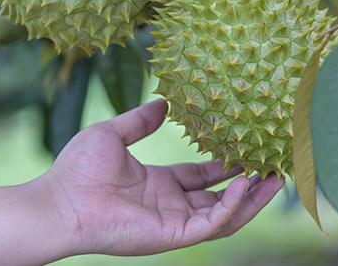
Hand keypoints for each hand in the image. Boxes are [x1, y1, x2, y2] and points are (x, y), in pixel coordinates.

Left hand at [41, 99, 283, 255]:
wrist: (60, 200)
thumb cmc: (78, 170)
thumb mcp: (112, 134)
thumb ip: (139, 120)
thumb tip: (162, 103)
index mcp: (158, 184)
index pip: (201, 177)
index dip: (225, 165)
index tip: (247, 148)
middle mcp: (171, 204)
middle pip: (221, 197)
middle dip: (249, 183)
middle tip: (274, 164)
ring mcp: (174, 222)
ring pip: (226, 214)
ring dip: (252, 197)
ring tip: (277, 177)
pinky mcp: (174, 234)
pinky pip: (213, 223)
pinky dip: (234, 206)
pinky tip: (246, 182)